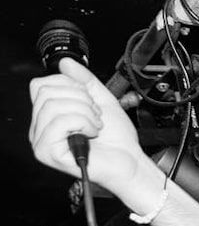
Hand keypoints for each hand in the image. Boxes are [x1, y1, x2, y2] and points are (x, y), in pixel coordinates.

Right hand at [28, 59, 153, 204]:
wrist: (130, 162)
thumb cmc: (118, 139)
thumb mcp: (102, 100)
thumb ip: (85, 80)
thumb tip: (66, 63)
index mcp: (49, 116)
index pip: (41, 85)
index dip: (69, 86)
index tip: (90, 101)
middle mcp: (41, 128)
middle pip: (46, 92)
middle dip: (80, 99)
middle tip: (95, 116)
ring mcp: (41, 141)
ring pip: (53, 106)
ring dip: (84, 112)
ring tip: (95, 126)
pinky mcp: (48, 152)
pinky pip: (59, 121)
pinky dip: (82, 123)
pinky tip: (91, 134)